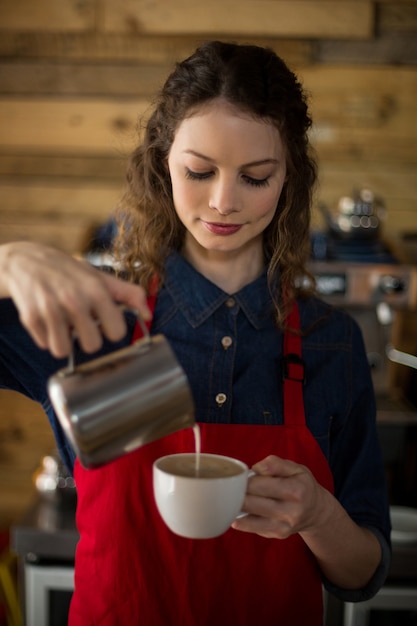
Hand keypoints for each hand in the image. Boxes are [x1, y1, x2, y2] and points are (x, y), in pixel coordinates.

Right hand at [0, 242, 150, 357]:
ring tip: (64, 326)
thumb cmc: (69, 272)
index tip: (104, 323)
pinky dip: (46, 337)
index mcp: (96, 290)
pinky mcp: (29, 318)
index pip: (117, 332)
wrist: (27, 260)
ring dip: (64, 342)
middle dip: (88, 339)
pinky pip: (44, 345)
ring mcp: (49, 309)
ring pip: (63, 351)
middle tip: (82, 325)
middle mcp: (74, 299)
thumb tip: (148, 315)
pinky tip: (47, 321)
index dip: (112, 330)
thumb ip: (129, 294)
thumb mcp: (101, 277)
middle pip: (92, 346)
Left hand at [232, 455, 330, 538]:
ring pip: (249, 519)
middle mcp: (291, 511)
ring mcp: (284, 526)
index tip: (240, 477)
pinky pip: (253, 528)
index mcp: (295, 490)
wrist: (316, 511)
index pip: (259, 485)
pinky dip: (242, 521)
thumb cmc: (302, 485)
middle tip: (232, 488)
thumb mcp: (295, 468)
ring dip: (237, 508)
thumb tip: (256, 468)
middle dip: (237, 494)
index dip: (244, 480)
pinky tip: (239, 513)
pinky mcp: (278, 535)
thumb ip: (275, 464)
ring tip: (233, 499)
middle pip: (251, 503)